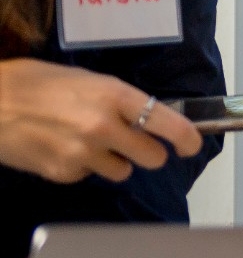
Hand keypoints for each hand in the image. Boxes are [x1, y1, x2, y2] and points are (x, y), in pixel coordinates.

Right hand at [0, 58, 201, 183]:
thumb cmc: (35, 83)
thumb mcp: (86, 81)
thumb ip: (119, 101)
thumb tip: (148, 117)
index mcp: (115, 95)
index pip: (168, 124)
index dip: (187, 139)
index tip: (192, 146)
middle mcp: (104, 126)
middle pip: (152, 158)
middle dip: (147, 153)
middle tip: (133, 144)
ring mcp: (84, 153)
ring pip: (122, 172)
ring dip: (114, 161)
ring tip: (87, 142)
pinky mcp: (63, 174)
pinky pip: (89, 176)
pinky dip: (82, 167)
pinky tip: (61, 148)